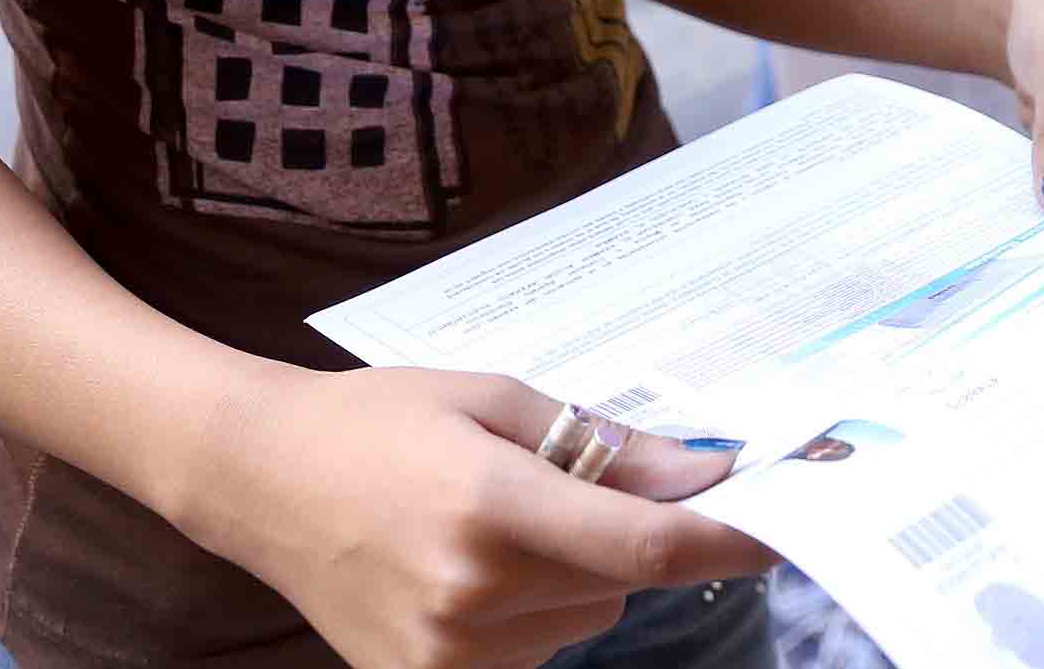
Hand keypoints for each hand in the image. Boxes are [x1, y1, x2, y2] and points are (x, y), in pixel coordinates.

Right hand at [192, 369, 775, 668]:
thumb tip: (701, 471)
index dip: (725, 541)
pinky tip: (465, 570)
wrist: (261, 480)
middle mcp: (474, 598)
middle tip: (553, 484)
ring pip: (583, 624)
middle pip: (619, 588)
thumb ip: (601, 443)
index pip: (644, 548)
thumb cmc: (379, 421)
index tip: (782, 525)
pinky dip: (529, 614)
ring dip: (570, 580)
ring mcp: (449, 659)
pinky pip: (535, 653)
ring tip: (486, 524)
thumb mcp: (492, 400)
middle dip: (618, 539)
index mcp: (491, 508)